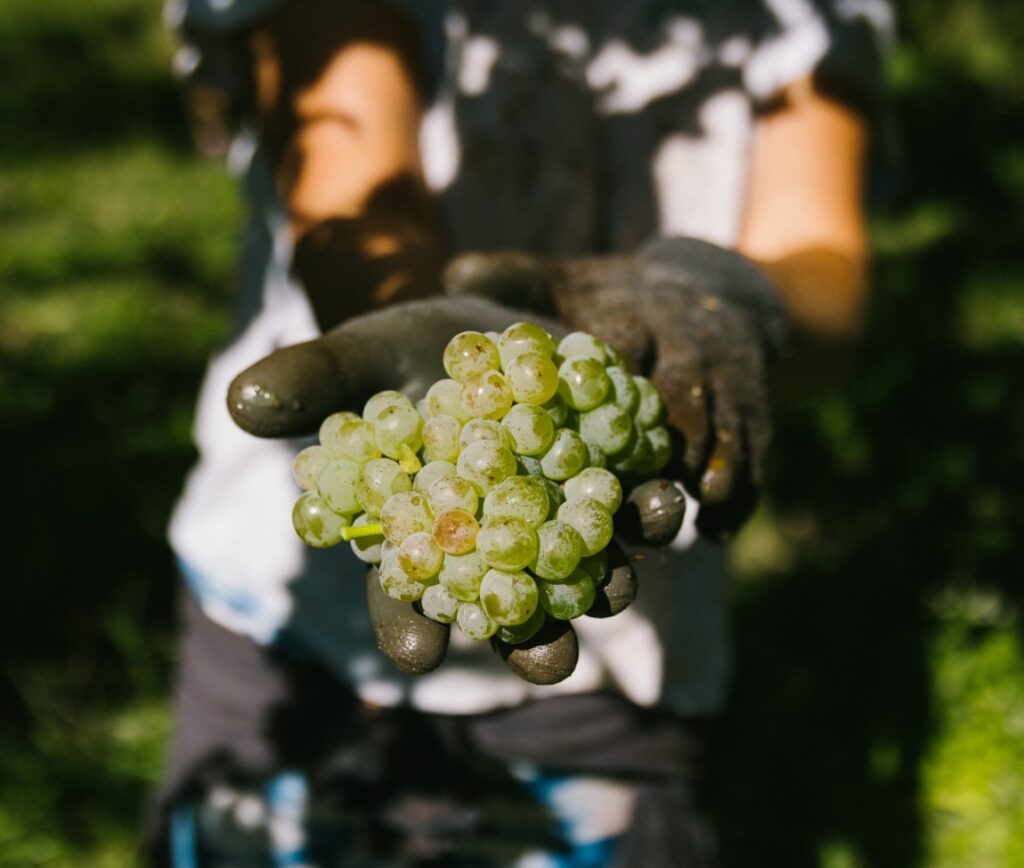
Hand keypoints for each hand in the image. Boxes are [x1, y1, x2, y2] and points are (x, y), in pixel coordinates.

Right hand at [228, 296, 656, 683]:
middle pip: (512, 604)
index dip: (408, 621)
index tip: (416, 652)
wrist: (488, 321)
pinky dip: (653, 508)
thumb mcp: (365, 355)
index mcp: (424, 531)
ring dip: (609, 583)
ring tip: (621, 586)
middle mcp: (496, 541)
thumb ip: (315, 382)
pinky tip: (665, 497)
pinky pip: (637, 506)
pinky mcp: (613, 478)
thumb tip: (239, 402)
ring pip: (587, 569)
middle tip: (548, 664)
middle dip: (531, 638)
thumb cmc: (410, 349)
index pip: (410, 590)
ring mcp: (560, 516)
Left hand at [445, 236, 785, 538]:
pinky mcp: (755, 410)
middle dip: (667, 447)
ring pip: (726, 432)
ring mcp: (729, 381)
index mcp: (638, 317)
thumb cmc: (614, 297)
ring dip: (709, 478)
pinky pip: (755, 453)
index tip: (587, 435)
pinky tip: (719, 533)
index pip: (623, 354)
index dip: (606, 391)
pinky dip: (741, 493)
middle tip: (645, 498)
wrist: (715, 288)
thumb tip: (452, 276)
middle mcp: (690, 348)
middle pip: (681, 402)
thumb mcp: (567, 279)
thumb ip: (514, 278)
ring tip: (686, 527)